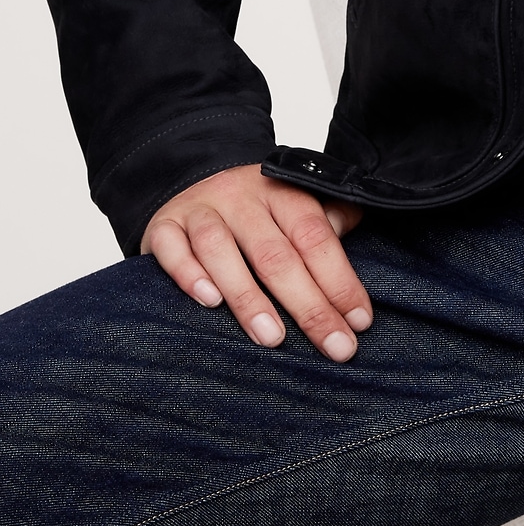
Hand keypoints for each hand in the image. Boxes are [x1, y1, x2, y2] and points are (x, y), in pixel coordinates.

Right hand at [142, 163, 369, 360]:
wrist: (190, 179)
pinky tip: (209, 302)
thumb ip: (328, 221)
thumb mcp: (293, 205)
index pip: (315, 236)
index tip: (359, 321)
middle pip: (275, 252)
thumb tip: (357, 232)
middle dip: (309, 304)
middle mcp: (241, 197)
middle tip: (334, 345)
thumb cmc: (253, 209)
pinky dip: (189, 275)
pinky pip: (172, 249)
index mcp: (281, 191)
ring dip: (248, 297)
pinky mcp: (163, 226)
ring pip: (221, 250)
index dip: (339, 279)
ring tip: (273, 337)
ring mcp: (199, 210)